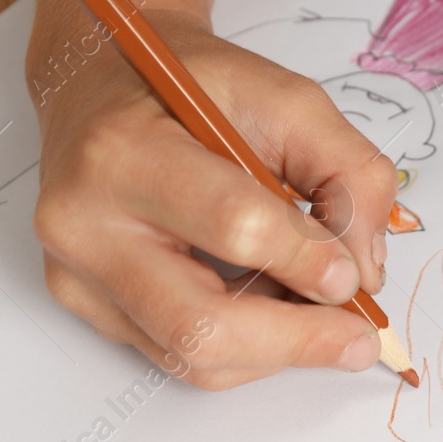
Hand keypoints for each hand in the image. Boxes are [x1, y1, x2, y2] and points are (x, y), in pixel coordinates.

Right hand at [26, 5, 397, 388]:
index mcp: (124, 151)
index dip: (307, 260)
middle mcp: (83, 224)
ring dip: (276, 350)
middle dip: (297, 341)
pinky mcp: (89, 308)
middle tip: (358, 339)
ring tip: (319, 316)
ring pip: (195, 358)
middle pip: (201, 325)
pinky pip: (180, 357)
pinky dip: (245, 348)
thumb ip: (346, 170)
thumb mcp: (286, 97)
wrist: (106, 83)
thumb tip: (364, 271)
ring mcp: (78, 276)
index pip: (234, 227)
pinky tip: (273, 310)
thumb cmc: (192, 89)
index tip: (355, 277)